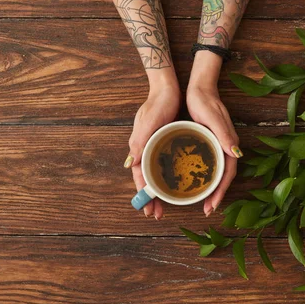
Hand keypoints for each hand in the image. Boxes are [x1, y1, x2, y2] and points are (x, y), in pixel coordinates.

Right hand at [125, 75, 179, 219]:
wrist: (166, 88)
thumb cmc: (156, 105)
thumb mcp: (147, 124)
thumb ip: (138, 143)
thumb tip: (129, 164)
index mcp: (139, 148)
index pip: (139, 177)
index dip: (143, 195)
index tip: (147, 211)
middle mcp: (145, 150)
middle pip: (147, 179)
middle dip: (150, 198)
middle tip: (156, 215)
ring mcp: (155, 147)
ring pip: (155, 174)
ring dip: (158, 190)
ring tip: (164, 205)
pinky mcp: (165, 142)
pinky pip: (164, 164)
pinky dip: (166, 177)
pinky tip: (175, 183)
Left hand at [187, 51, 241, 216]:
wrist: (200, 87)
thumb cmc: (205, 101)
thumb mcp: (214, 117)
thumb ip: (225, 134)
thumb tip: (236, 154)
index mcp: (228, 144)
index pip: (228, 174)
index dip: (221, 191)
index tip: (211, 205)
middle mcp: (225, 147)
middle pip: (223, 177)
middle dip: (216, 195)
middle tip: (206, 210)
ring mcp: (218, 146)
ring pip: (217, 173)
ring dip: (211, 188)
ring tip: (202, 202)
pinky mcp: (209, 143)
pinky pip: (209, 164)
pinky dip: (204, 176)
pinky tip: (195, 182)